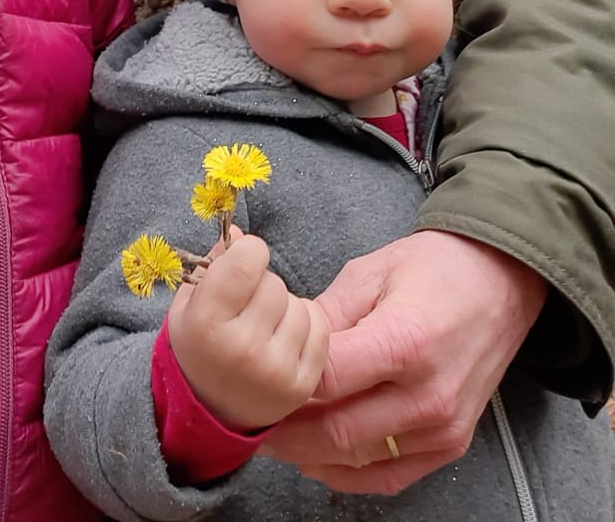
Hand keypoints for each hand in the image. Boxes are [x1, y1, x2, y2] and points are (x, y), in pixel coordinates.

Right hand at [167, 227, 329, 431]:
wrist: (211, 410)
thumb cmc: (198, 345)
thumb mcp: (188, 302)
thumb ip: (213, 262)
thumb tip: (240, 231)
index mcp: (208, 323)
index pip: (248, 260)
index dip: (248, 253)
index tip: (242, 263)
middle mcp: (244, 349)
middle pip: (274, 283)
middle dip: (263, 283)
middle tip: (249, 302)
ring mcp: (276, 371)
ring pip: (299, 305)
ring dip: (285, 306)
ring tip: (266, 322)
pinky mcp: (302, 385)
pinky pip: (321, 329)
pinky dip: (307, 323)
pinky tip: (286, 334)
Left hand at [261, 230, 546, 493]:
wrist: (500, 282)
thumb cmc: (434, 268)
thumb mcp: (370, 272)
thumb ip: (326, 314)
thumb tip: (280, 341)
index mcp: (405, 342)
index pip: (327, 379)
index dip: (282, 382)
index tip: (248, 378)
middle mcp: (428, 395)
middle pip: (336, 430)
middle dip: (284, 429)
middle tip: (245, 418)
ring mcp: (443, 428)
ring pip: (357, 459)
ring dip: (309, 453)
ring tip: (272, 435)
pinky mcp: (451, 445)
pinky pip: (390, 476)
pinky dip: (348, 475)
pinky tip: (315, 460)